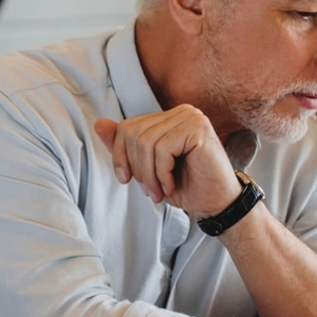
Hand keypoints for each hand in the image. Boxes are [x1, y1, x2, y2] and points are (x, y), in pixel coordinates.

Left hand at [94, 105, 239, 218]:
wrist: (217, 205)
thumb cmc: (186, 186)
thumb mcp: (147, 168)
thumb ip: (125, 146)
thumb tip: (99, 123)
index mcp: (169, 117)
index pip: (127, 127)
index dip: (120, 156)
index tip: (127, 180)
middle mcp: (182, 112)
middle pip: (133, 133)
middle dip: (135, 167)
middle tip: (150, 191)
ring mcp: (192, 118)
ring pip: (145, 142)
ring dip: (148, 174)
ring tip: (160, 192)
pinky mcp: (198, 129)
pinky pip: (163, 149)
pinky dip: (161, 173)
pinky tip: (171, 185)